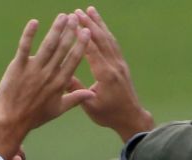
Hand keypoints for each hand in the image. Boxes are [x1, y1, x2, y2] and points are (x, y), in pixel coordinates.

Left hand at [0, 14, 94, 159]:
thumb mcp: (57, 109)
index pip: (74, 59)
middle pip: (62, 48)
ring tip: (62, 16)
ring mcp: (33, 70)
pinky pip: (24, 47)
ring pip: (48, 45)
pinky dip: (29, 34)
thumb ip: (75, 99)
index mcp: (59, 82)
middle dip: (70, 31)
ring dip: (56, 29)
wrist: (11, 123)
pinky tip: (34, 22)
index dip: (81, 44)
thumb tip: (92, 94)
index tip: (87, 31)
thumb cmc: (34, 117)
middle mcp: (49, 74)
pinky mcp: (17, 68)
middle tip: (75, 17)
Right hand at [76, 7, 153, 139]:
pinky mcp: (121, 64)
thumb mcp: (89, 105)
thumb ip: (77, 90)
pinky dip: (106, 32)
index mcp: (105, 75)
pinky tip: (101, 26)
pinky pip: (113, 44)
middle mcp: (114, 65)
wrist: (130, 116)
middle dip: (89, 23)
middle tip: (78, 11)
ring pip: (109, 38)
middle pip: (101, 39)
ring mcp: (119, 63)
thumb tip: (62, 77)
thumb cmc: (108, 114)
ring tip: (91, 10)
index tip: (73, 23)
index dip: (82, 36)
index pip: (92, 50)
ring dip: (99, 23)